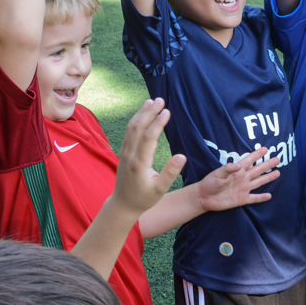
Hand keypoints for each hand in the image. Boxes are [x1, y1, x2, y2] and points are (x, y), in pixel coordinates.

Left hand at [112, 99, 187, 217]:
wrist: (123, 204)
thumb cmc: (144, 198)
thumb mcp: (161, 189)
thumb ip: (170, 173)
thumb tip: (182, 156)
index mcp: (140, 163)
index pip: (149, 138)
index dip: (158, 123)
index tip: (167, 111)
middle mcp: (129, 155)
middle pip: (138, 128)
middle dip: (149, 112)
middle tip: (160, 99)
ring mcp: (124, 153)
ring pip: (131, 128)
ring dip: (141, 113)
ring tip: (151, 101)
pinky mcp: (123, 152)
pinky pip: (128, 132)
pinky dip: (135, 120)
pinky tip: (142, 113)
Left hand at [197, 147, 281, 212]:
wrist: (204, 197)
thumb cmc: (210, 183)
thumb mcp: (217, 173)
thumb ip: (228, 168)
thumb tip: (239, 165)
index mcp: (237, 170)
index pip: (249, 160)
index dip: (257, 154)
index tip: (265, 149)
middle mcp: (242, 178)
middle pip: (258, 170)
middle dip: (267, 164)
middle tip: (277, 159)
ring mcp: (243, 189)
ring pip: (259, 182)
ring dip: (268, 177)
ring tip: (277, 172)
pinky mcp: (242, 199)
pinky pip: (254, 198)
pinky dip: (261, 197)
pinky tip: (269, 196)